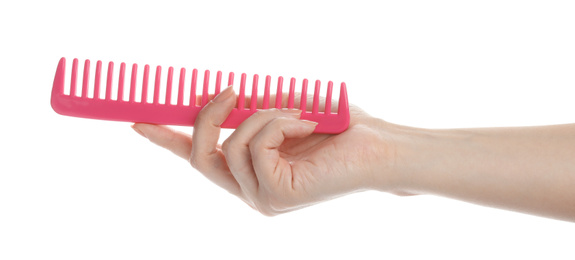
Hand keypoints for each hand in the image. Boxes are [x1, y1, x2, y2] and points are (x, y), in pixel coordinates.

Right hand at [132, 86, 400, 215]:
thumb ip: (247, 110)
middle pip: (199, 157)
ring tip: (297, 113)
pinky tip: (306, 126)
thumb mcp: (281, 110)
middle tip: (228, 90)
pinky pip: (254, 145)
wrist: (379, 146)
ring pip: (229, 146)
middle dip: (208, 117)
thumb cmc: (337, 129)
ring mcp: (262, 198)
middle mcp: (251, 191)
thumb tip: (213, 96)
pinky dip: (277, 123)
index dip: (166, 139)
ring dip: (261, 115)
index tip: (138, 120)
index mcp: (250, 172)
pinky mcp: (276, 196)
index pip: (198, 158)